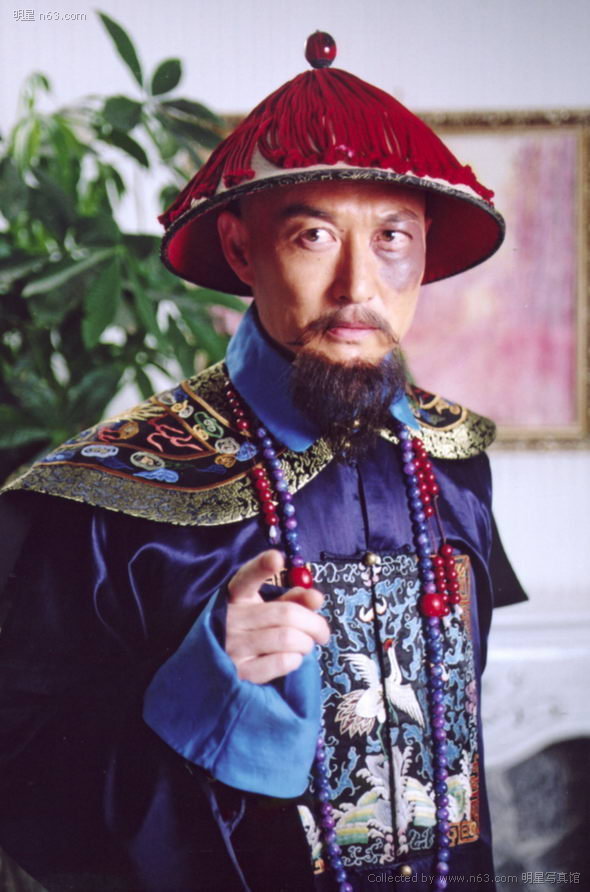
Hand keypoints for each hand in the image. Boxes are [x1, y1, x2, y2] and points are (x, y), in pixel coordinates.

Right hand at [226, 549, 329, 683]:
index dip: (261, 566)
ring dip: (306, 643)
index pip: (247, 577)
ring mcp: (233, 646)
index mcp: (235, 597)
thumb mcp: (265, 610)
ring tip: (305, 646)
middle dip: (314, 624)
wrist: (217, 669)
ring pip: (288, 638)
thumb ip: (291, 600)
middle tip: (322, 633)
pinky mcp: (240, 673)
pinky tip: (292, 659)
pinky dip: (295, 660)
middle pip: (285, 613)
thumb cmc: (248, 632)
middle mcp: (230, 619)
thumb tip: (317, 598)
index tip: (277, 558)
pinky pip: (282, 662)